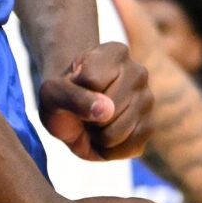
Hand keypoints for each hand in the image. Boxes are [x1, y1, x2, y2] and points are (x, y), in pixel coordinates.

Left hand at [37, 42, 152, 161]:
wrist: (71, 111)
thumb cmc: (62, 95)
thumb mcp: (51, 93)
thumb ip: (72, 96)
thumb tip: (107, 111)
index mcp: (116, 52)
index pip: (91, 79)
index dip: (75, 89)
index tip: (74, 84)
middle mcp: (138, 72)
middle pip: (106, 109)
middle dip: (86, 116)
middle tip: (84, 107)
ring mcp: (147, 100)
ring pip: (115, 132)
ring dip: (95, 135)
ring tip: (93, 121)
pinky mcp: (149, 127)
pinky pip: (128, 148)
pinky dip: (108, 150)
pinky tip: (104, 134)